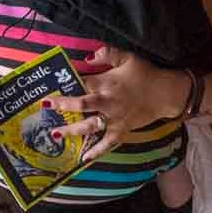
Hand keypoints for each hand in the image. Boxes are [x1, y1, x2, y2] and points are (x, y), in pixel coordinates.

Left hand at [44, 47, 181, 161]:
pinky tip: (83, 158)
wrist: (166, 93)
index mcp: (106, 83)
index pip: (81, 81)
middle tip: (45, 107)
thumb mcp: (128, 57)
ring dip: (71, 130)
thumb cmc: (146, 74)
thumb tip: (88, 56)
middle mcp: (107, 102)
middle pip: (80, 104)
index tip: (51, 85)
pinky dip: (96, 151)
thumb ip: (107, 54)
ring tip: (55, 134)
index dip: (66, 82)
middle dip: (62, 105)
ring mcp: (113, 118)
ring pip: (89, 126)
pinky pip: (107, 143)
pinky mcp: (121, 130)